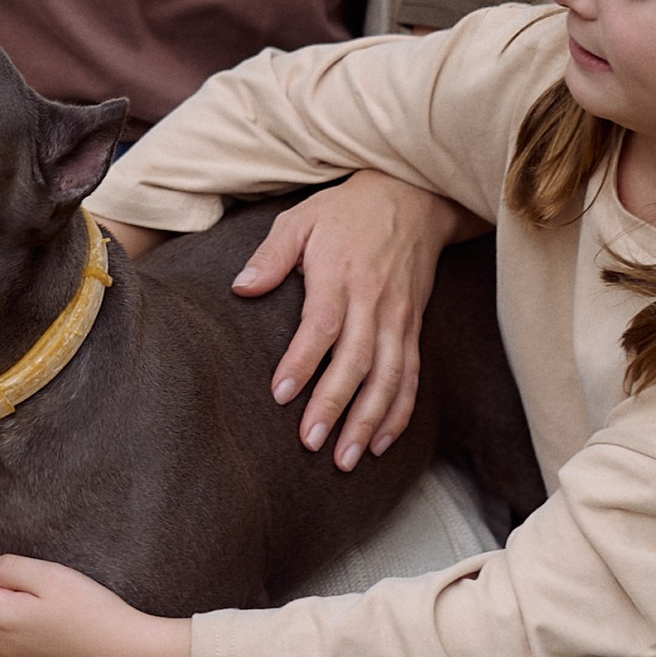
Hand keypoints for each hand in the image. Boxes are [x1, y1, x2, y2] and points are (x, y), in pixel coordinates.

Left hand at [233, 169, 483, 469]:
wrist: (413, 197)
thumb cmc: (346, 211)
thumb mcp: (302, 218)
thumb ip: (272, 255)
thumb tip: (241, 288)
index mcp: (341, 274)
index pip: (322, 325)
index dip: (302, 362)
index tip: (281, 395)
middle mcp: (374, 301)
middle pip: (357, 361)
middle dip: (335, 406)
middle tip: (311, 442)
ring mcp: (398, 318)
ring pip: (388, 377)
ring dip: (369, 421)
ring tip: (347, 459)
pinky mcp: (414, 327)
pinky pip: (411, 376)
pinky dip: (399, 412)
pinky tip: (381, 443)